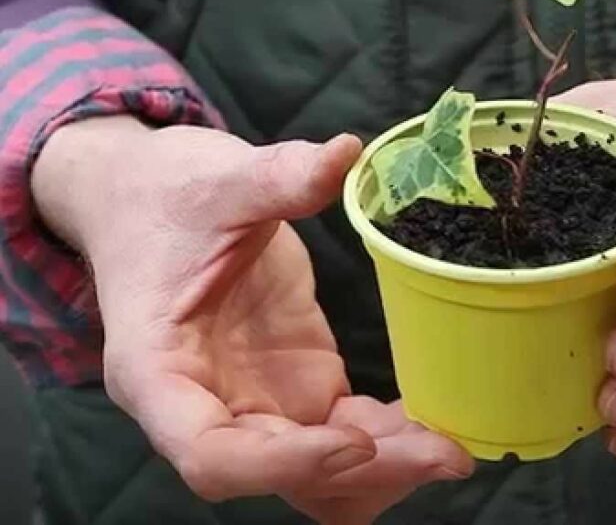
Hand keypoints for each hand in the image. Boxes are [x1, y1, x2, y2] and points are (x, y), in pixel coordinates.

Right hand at [32, 117, 473, 524]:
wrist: (148, 198)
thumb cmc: (164, 195)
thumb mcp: (217, 179)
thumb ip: (277, 176)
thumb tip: (345, 153)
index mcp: (160, 372)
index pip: (210, 454)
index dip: (283, 462)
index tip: (356, 441)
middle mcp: (207, 406)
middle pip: (281, 474)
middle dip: (365, 473)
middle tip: (448, 453)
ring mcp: (258, 402)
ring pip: (319, 475)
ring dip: (384, 470)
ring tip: (454, 447)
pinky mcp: (299, 385)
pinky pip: (346, 436)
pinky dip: (391, 440)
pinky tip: (442, 421)